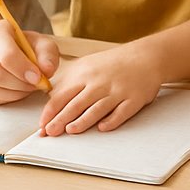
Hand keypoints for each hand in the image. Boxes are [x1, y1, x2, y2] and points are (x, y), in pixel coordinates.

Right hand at [0, 21, 59, 105]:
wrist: (1, 48)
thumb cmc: (24, 46)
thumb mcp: (41, 43)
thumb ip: (48, 54)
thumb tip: (47, 71)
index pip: (7, 55)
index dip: (24, 70)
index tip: (39, 78)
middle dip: (20, 85)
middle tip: (35, 85)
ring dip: (13, 94)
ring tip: (27, 88)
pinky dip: (4, 99)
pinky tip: (16, 92)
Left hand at [38, 45, 163, 134]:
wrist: (147, 56)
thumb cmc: (113, 64)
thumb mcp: (87, 65)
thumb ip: (69, 82)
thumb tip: (50, 102)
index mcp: (85, 74)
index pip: (62, 96)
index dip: (49, 112)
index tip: (41, 125)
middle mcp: (100, 82)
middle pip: (76, 104)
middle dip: (61, 119)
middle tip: (50, 133)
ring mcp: (118, 90)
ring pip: (97, 109)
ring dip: (83, 121)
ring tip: (71, 130)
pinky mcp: (135, 98)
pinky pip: (122, 112)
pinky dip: (112, 121)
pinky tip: (102, 128)